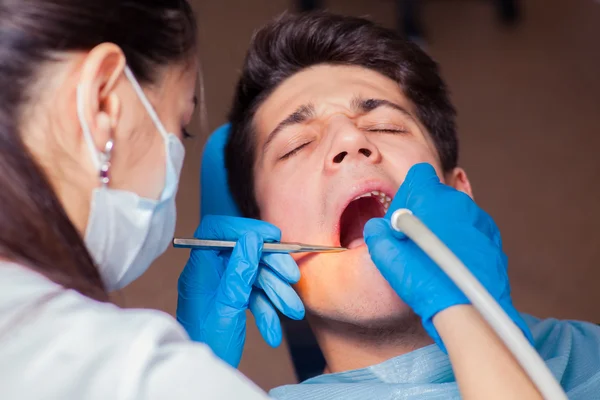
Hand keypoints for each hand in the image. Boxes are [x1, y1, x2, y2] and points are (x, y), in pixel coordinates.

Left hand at [177, 215, 304, 366]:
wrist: (200, 376)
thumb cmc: (205, 343)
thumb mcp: (227, 305)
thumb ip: (239, 270)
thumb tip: (252, 238)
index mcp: (200, 269)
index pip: (217, 230)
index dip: (244, 228)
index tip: (271, 236)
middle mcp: (210, 273)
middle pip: (245, 254)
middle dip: (271, 266)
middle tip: (291, 277)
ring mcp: (222, 287)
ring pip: (255, 277)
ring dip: (276, 293)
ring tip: (293, 310)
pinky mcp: (233, 300)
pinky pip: (254, 296)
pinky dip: (267, 311)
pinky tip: (273, 331)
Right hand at [363, 163, 531, 348]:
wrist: (468, 311)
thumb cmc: (425, 281)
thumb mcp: (386, 256)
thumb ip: (377, 233)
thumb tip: (378, 228)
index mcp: (434, 199)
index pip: (419, 176)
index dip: (407, 196)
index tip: (402, 220)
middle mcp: (461, 203)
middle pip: (436, 196)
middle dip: (424, 213)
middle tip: (414, 242)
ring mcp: (481, 221)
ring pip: (455, 215)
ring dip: (443, 228)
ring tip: (434, 258)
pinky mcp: (494, 240)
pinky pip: (471, 232)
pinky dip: (461, 242)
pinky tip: (451, 266)